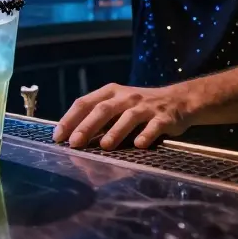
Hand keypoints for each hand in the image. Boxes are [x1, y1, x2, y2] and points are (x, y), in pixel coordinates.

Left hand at [53, 83, 192, 149]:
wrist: (178, 100)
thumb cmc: (140, 106)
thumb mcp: (118, 105)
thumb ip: (99, 118)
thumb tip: (73, 138)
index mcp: (110, 92)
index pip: (85, 102)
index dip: (70, 119)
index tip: (58, 136)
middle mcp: (126, 97)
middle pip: (103, 109)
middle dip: (87, 126)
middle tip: (74, 143)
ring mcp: (145, 106)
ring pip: (128, 117)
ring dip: (115, 131)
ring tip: (104, 146)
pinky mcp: (164, 117)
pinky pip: (154, 126)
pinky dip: (146, 135)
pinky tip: (138, 145)